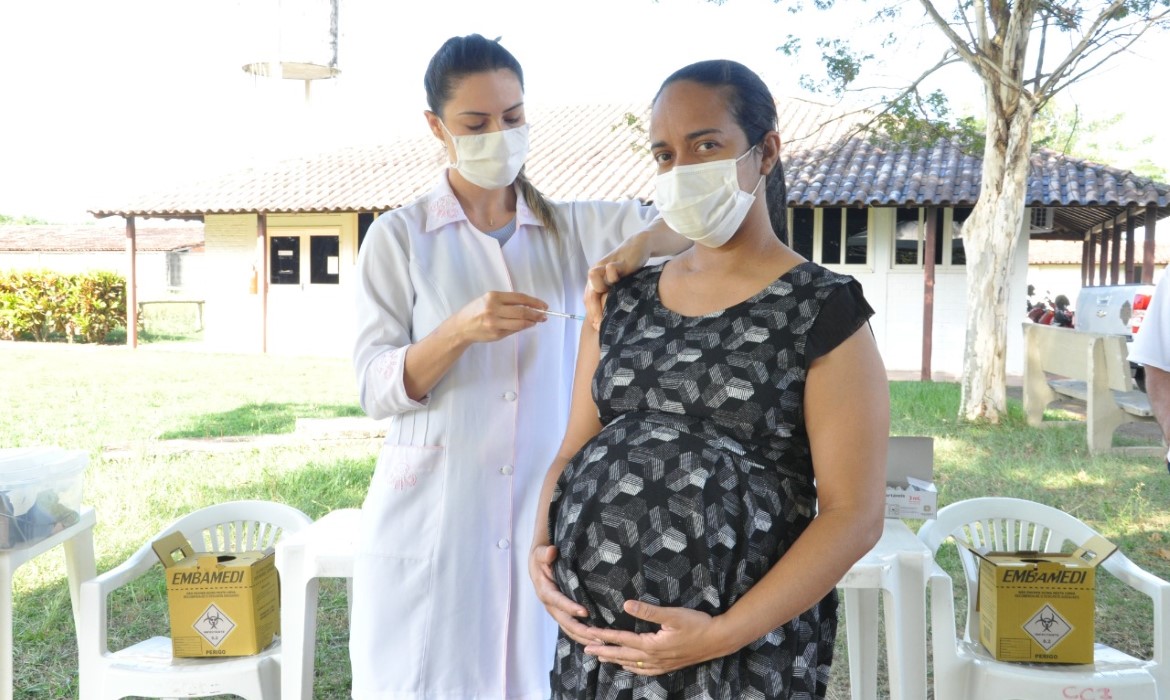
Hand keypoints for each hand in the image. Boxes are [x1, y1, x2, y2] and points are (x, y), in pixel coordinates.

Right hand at [454, 291, 548, 343]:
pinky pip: (514, 330)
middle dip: (536, 313)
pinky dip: (523, 327)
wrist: (461, 326)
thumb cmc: (477, 311)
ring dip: (532, 322)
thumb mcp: (489, 300)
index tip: (543, 305)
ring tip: (537, 321)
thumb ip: (507, 302)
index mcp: (493, 297)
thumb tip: (530, 306)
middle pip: (522, 311)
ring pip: (520, 323)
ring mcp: (495, 323)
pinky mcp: (496, 334)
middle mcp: (494, 309)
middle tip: (544, 315)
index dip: (534, 302)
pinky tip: (527, 325)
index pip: (520, 298)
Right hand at [528, 544, 600, 645]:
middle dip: (581, 630)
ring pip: (569, 629)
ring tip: (602, 644)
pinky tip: (597, 641)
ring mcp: (556, 612)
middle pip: (565, 621)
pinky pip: (572, 628)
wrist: (538, 565)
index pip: (557, 601)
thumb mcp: (540, 553)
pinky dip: (583, 636)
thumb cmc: (542, 558)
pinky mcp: (562, 614)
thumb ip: (545, 553)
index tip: (585, 611)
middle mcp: (550, 605)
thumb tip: (551, 551)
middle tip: (598, 636)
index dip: (569, 607)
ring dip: (584, 637)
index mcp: (545, 590)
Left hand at [582, 600, 732, 675]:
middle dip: (604, 651)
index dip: (604, 636)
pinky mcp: (669, 665)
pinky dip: (633, 669)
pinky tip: (628, 667)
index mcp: (651, 645)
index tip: (589, 634)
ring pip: (632, 664)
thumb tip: (626, 604)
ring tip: (601, 658)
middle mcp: (653, 657)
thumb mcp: (672, 614)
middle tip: (586, 649)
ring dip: (615, 660)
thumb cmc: (697, 624)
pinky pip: (645, 671)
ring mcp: (661, 664)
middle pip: (622, 655)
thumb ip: (648, 611)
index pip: (622, 639)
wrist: (718, 640)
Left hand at [585, 234, 650, 329]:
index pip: (589, 300)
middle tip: (601, 325)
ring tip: (608, 310)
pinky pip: (610, 270)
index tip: (598, 328)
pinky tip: (618, 288)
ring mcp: (605, 266)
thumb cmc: (629, 269)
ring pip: (593, 279)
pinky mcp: (617, 261)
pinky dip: (611, 277)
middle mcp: (596, 273)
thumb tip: (612, 319)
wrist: (639, 247)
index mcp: (594, 280)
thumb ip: (613, 296)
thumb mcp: (619, 285)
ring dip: (598, 293)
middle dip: (594, 310)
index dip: (592, 314)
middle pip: (589, 293)